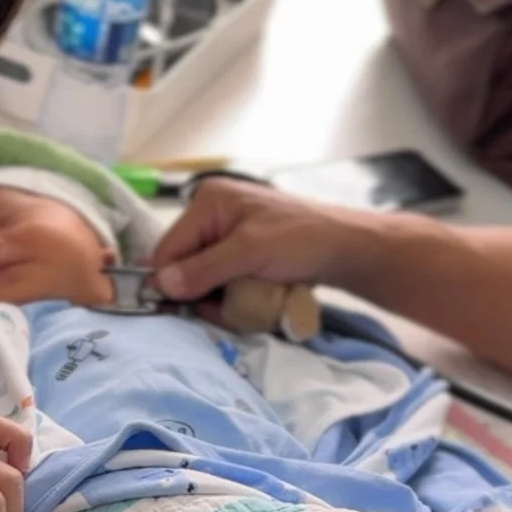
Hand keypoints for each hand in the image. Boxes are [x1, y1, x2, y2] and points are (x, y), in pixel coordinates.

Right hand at [151, 176, 359, 303]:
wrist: (349, 248)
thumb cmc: (302, 240)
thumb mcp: (250, 252)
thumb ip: (205, 269)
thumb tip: (162, 285)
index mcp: (208, 202)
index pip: (168, 249)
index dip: (174, 283)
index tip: (192, 308)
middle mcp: (214, 215)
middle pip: (185, 267)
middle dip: (203, 293)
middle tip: (228, 309)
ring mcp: (231, 235)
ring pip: (206, 280)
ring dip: (222, 299)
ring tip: (249, 305)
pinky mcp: (247, 254)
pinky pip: (226, 281)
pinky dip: (237, 295)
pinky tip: (256, 300)